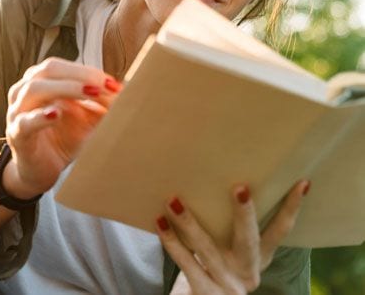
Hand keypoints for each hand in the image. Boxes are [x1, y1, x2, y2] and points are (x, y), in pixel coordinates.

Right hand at [3, 57, 120, 198]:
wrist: (40, 171)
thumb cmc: (63, 139)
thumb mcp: (87, 120)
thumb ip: (103, 107)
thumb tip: (130, 95)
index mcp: (42, 81)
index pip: (64, 66)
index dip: (89, 71)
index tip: (114, 84)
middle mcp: (25, 91)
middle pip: (50, 70)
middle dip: (81, 75)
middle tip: (105, 86)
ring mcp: (17, 112)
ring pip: (35, 89)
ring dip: (65, 88)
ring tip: (90, 93)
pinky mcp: (16, 135)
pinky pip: (25, 122)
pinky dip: (41, 116)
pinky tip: (56, 114)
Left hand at [159, 180, 310, 294]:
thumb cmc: (213, 271)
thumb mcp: (229, 255)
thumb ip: (229, 230)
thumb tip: (216, 180)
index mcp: (258, 258)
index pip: (281, 231)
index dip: (291, 208)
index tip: (302, 183)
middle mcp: (246, 271)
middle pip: (248, 240)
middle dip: (245, 214)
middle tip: (240, 188)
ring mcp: (228, 285)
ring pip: (207, 250)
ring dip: (189, 223)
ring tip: (173, 200)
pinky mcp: (207, 294)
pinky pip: (187, 265)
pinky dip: (172, 243)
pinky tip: (160, 222)